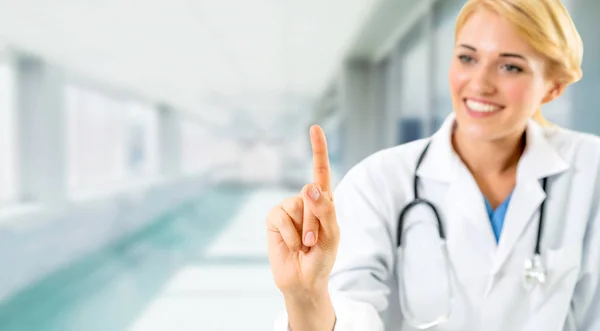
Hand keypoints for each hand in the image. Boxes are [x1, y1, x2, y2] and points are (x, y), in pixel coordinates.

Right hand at [266, 125, 339, 298]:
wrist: (303, 281)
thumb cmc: (322, 258)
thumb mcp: (332, 235)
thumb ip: (325, 210)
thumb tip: (309, 186)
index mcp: (324, 201)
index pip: (320, 171)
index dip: (318, 149)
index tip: (314, 128)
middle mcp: (305, 201)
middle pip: (312, 195)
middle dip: (316, 221)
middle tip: (315, 242)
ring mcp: (288, 209)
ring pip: (297, 206)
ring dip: (303, 230)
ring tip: (304, 245)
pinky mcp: (273, 218)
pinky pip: (281, 216)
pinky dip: (288, 234)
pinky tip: (291, 245)